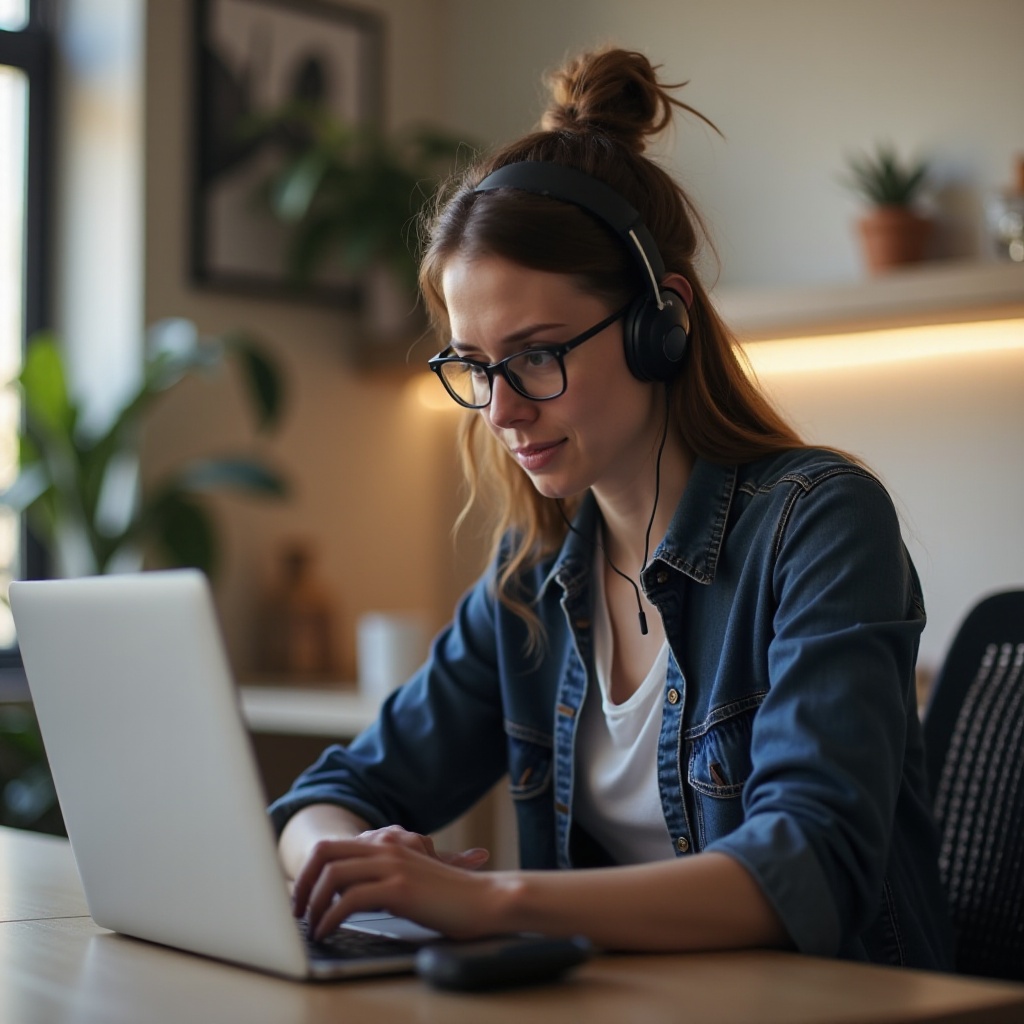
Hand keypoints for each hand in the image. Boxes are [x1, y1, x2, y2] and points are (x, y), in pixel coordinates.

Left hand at [292, 826, 495, 940]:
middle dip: (302, 883)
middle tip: (296, 912)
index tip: (301, 898)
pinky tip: (328, 932)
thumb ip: (382, 882)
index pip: (331, 847)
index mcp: (387, 844)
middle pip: (324, 853)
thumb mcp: (409, 883)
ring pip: (332, 874)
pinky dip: (330, 918)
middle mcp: (386, 847)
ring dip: (312, 903)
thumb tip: (351, 898)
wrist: (485, 899)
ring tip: (310, 926)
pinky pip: (348, 900)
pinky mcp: (398, 888)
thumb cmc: (450, 899)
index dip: (309, 871)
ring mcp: (392, 865)